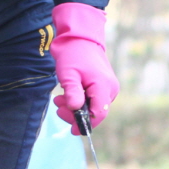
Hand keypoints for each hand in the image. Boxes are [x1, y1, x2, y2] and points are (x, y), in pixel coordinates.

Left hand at [51, 2, 119, 133]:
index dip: (86, 123)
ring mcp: (108, 87)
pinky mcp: (103, 86)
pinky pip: (93, 100)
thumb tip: (75, 109)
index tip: (72, 129)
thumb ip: (73, 91)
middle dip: (76, 114)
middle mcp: (110, 89)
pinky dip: (80, 101)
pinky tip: (67, 95)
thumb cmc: (72, 54)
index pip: (98, 113)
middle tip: (58, 107)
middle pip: (96, 112)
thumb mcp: (68, 73)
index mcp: (103, 86)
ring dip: (76, 107)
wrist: (80, 38)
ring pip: (93, 107)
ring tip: (58, 99)